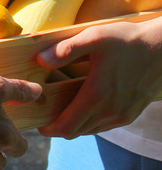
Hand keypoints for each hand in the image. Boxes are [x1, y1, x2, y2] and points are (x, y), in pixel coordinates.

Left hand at [36, 18, 161, 137]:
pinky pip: (104, 126)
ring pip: (90, 130)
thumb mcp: (94, 37)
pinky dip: (90, 121)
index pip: (67, 127)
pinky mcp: (131, 113)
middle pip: (76, 132)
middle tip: (46, 112)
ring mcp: (123, 114)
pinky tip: (84, 104)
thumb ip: (66, 49)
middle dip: (58, 126)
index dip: (49, 129)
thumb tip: (40, 60)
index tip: (38, 122)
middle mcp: (110, 111)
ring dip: (75, 124)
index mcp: (97, 95)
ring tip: (62, 107)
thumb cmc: (127, 40)